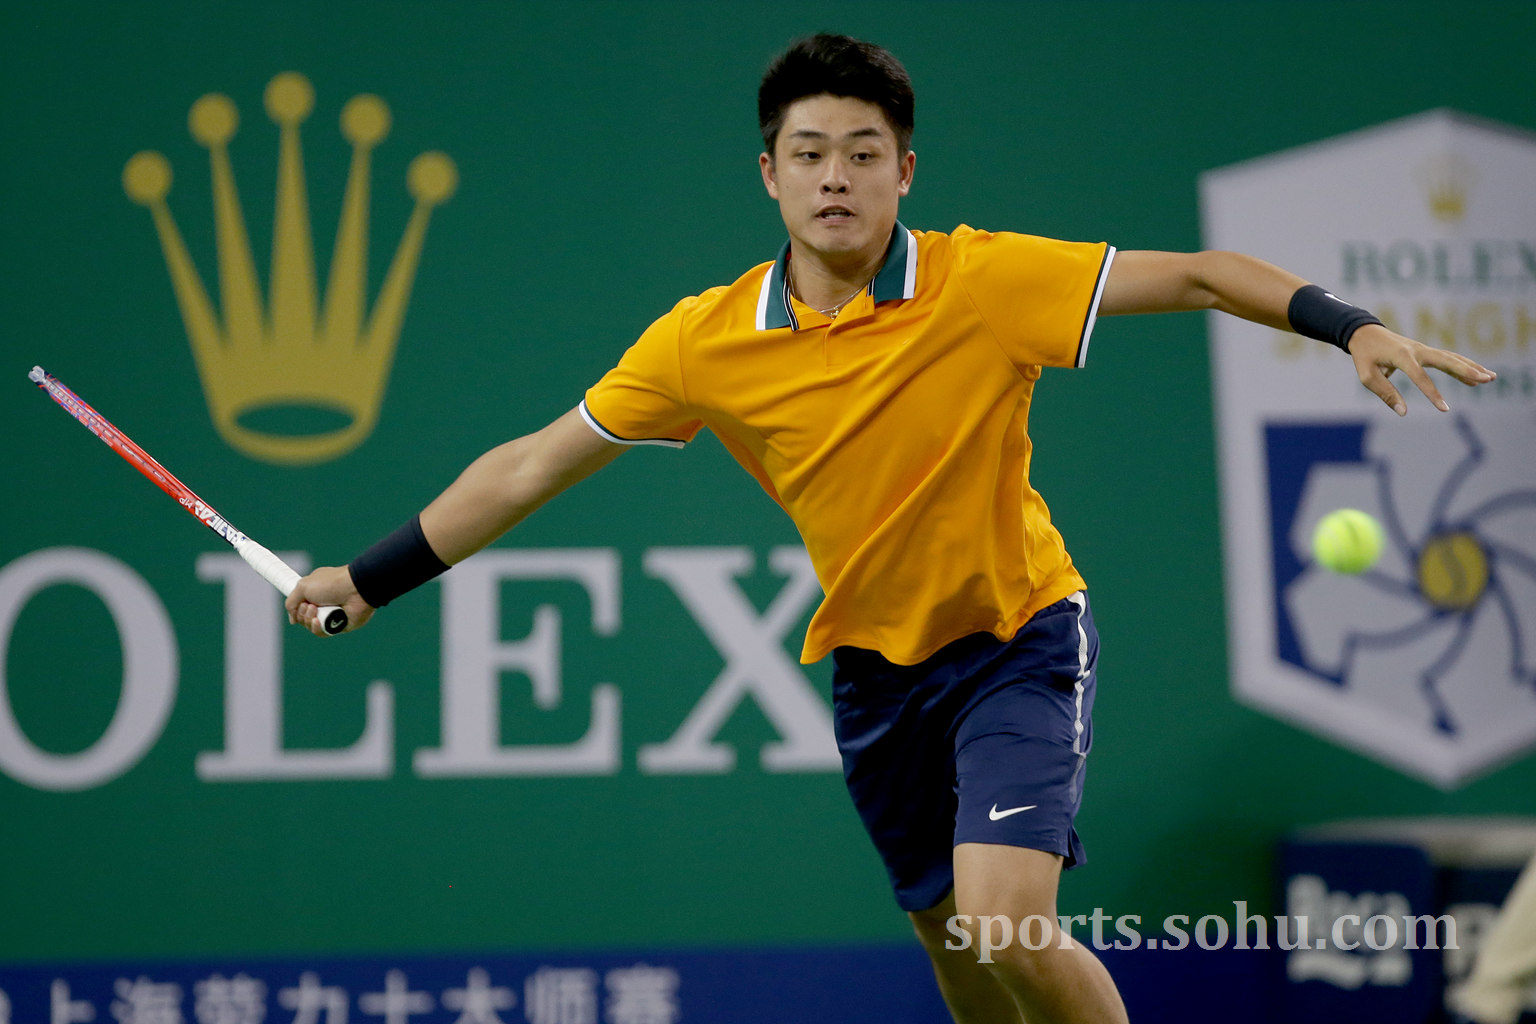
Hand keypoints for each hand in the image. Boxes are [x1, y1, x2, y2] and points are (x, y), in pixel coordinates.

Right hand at [285, 565, 375, 635]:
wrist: (356, 590)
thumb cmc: (331, 584)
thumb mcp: (303, 586)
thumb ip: (292, 601)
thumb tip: (292, 619)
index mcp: (315, 591)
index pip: (300, 605)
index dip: (296, 608)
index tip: (296, 606)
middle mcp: (323, 603)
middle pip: (303, 617)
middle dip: (302, 613)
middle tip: (310, 605)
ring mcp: (331, 615)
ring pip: (311, 626)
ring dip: (309, 620)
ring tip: (315, 610)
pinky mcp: (339, 625)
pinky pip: (322, 633)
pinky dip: (317, 628)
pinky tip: (318, 621)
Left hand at [1349, 323, 1495, 415]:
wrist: (1365, 333)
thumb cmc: (1364, 356)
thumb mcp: (1367, 376)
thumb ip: (1385, 393)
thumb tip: (1403, 412)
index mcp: (1401, 356)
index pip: (1420, 377)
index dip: (1432, 394)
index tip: (1445, 409)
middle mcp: (1417, 350)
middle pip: (1447, 360)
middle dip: (1468, 370)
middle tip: (1487, 379)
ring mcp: (1424, 349)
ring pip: (1452, 358)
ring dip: (1472, 367)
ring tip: (1491, 378)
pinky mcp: (1426, 351)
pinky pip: (1448, 359)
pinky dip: (1462, 367)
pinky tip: (1476, 378)